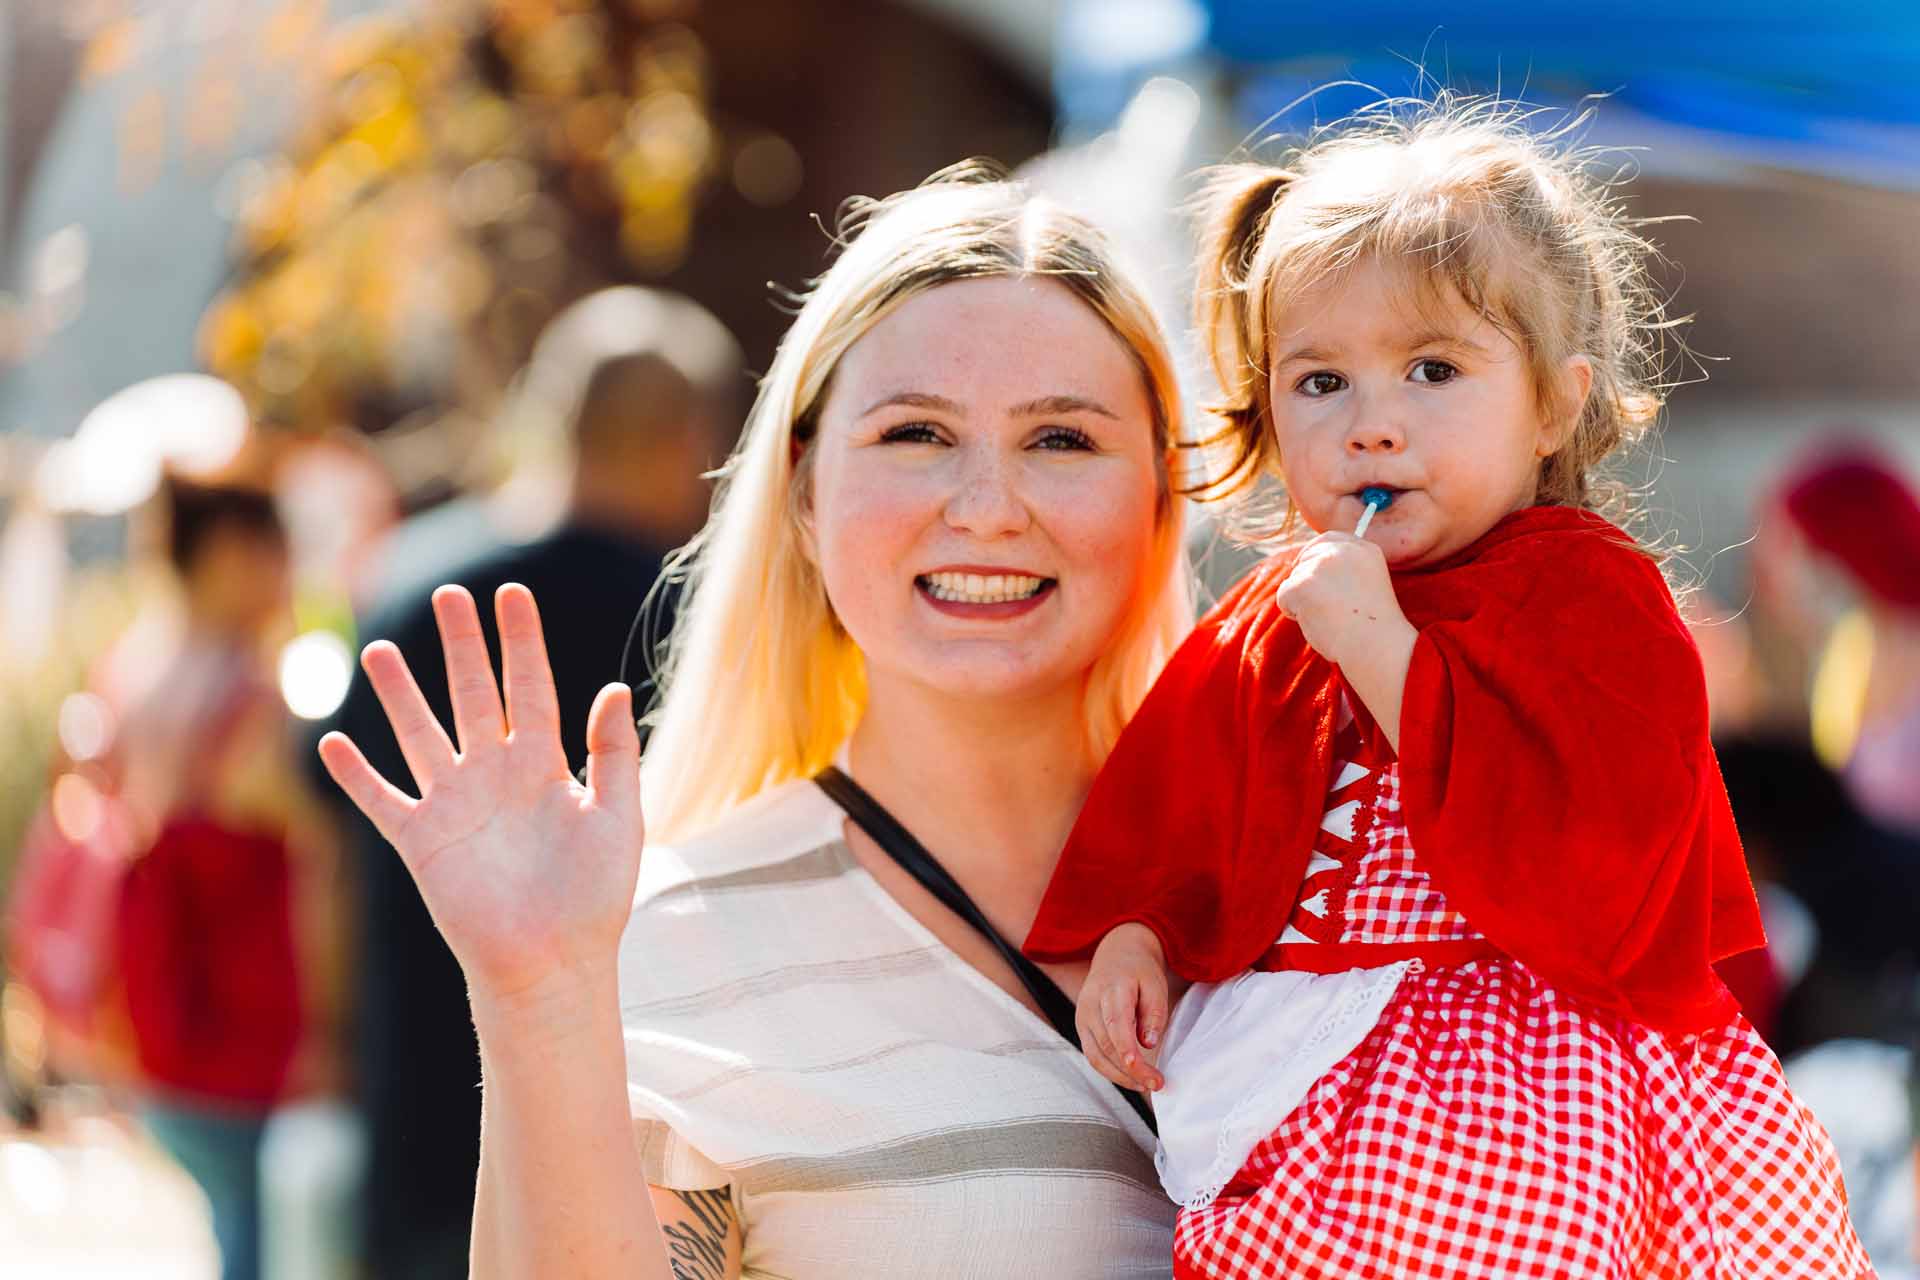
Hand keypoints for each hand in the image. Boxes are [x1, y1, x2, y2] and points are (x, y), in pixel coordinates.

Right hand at [316, 584, 643, 1004]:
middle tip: (448, 594)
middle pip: (472, 695)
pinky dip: (356, 775)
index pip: (530, 688)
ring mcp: (455, 805)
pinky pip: (382, 800)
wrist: (553, 962)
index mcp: (544, 765)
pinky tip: (330, 742)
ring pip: (420, 735)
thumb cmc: (594, 897)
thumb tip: (615, 690)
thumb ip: (614, 754)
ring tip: (378, 650)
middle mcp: (495, 775)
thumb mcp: (618, 818)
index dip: (521, 642)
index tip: (512, 593)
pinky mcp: (421, 842)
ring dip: (399, 695)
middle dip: (461, 646)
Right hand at [1076, 923, 1169, 1091]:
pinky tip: (1131, 1077)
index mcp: (1111, 988)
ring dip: (1120, 1076)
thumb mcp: (1155, 984)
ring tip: (1146, 1085)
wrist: (1116, 955)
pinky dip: (1111, 1071)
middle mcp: (1090, 1003)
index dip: (1127, 1050)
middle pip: (1106, 1045)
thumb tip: (1148, 1043)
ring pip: (1096, 1056)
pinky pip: (1093, 1055)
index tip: (1143, 1071)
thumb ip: (1153, 1013)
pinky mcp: (1081, 1028)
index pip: (1116, 1024)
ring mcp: (1082, 1016)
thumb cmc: (1139, 971)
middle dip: (1131, 1070)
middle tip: (1157, 1084)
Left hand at [1275, 531, 1406, 665]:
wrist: (1375, 646)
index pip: (1329, 539)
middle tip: (1327, 608)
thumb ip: (1344, 571)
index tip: (1313, 575)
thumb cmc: (1372, 627)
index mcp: (1365, 549)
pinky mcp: (1302, 583)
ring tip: (1330, 618)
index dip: (1315, 555)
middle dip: (1306, 582)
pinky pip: (1284, 597)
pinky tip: (1318, 622)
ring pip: (1294, 579)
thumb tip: (1308, 567)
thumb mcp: (1368, 585)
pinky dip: (1293, 613)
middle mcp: (1343, 550)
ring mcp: (1320, 565)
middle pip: (1306, 558)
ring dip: (1303, 601)